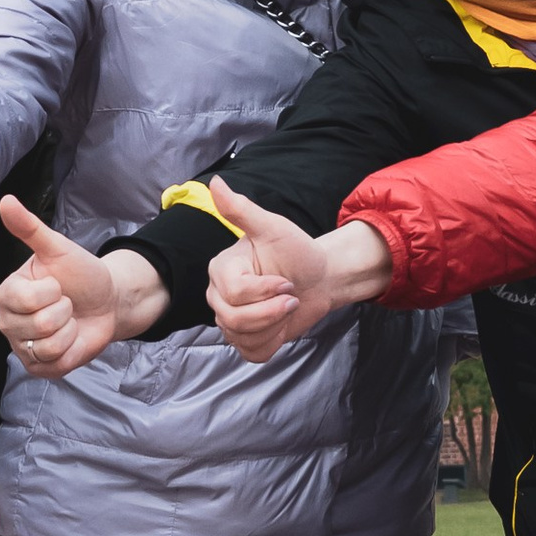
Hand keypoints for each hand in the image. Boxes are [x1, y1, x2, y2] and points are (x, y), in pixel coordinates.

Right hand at [0, 199, 164, 377]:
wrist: (106, 301)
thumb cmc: (80, 274)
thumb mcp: (58, 248)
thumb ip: (30, 228)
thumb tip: (5, 201)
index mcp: (7, 293)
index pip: (26, 300)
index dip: (52, 292)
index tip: (57, 285)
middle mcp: (8, 322)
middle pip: (39, 324)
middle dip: (64, 311)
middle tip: (65, 304)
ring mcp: (21, 347)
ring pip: (47, 347)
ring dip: (69, 331)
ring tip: (68, 321)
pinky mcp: (38, 367)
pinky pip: (55, 364)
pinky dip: (71, 350)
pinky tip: (70, 338)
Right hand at [203, 177, 391, 363]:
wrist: (319, 277)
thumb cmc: (297, 251)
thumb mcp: (274, 228)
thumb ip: (243, 210)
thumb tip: (216, 183)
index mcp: (221, 268)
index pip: (234, 293)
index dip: (265, 292)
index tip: (287, 281)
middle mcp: (218, 295)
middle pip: (233, 319)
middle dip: (272, 311)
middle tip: (292, 296)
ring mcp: (229, 319)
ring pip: (242, 337)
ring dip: (275, 325)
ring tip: (287, 306)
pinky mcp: (245, 339)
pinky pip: (252, 352)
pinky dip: (273, 342)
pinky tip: (281, 324)